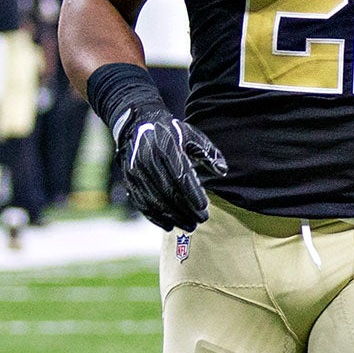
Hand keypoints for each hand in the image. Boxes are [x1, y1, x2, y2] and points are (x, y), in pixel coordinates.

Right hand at [116, 112, 225, 231]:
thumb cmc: (171, 133)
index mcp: (166, 148)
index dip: (192, 193)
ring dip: (173, 217)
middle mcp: (148, 161)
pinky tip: (170, 226)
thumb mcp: (191, 135)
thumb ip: (208, 152)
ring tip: (190, 226)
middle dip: (186, 209)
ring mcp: (137, 172)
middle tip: (202, 220)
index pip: (180, 175)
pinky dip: (156, 218)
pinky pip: (142, 204)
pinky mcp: (130, 181)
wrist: (138, 126)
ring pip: (155, 201)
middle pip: (168, 192)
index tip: (204, 207)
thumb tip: (223, 171)